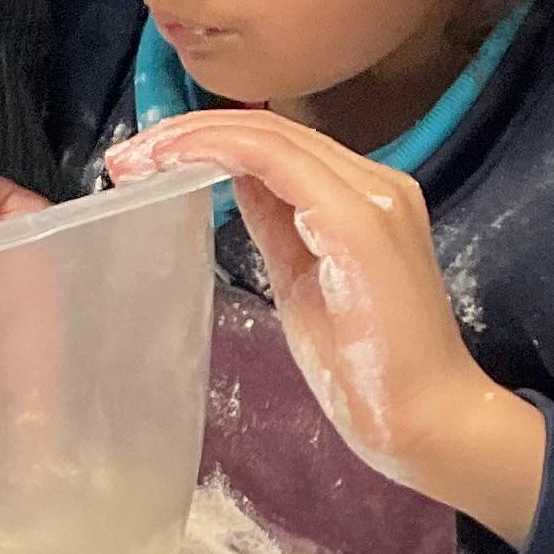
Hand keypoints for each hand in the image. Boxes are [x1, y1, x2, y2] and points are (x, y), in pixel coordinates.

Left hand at [108, 110, 545, 542]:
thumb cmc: (370, 374)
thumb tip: (229, 181)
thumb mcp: (302, 283)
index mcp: (366, 197)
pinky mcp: (360, 223)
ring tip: (135, 160)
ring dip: (194, 138)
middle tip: (123, 158)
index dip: (207, 141)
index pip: (279, 146)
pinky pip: (279, 164)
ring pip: (272, 137)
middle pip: (272, 130)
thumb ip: (275, 227)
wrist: (430, 424)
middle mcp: (378, 182)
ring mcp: (374, 197)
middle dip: (188, 133)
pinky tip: (175, 165)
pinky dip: (221, 153)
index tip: (144, 163)